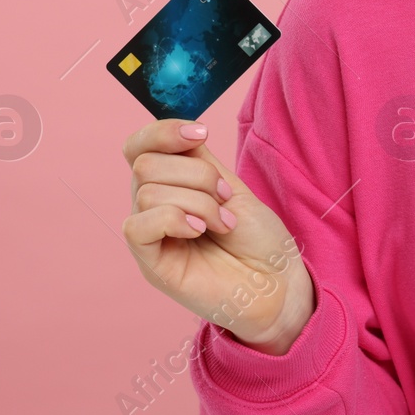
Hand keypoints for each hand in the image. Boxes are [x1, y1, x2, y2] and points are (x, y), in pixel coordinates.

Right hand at [121, 119, 315, 354]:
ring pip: (147, 192)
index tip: (200, 134)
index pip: (138, 147)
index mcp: (170, 184)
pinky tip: (200, 231)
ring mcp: (150, 236)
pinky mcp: (150, 264)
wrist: (277, 282)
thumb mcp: (230, 188)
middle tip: (226, 198)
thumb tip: (181, 132)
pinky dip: (174, 219)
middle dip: (197, 175)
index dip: (162, 132)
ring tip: (223, 223)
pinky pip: (137, 227)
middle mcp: (152, 207)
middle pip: (145, 164)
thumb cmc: (257, 238)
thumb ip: (200, 163)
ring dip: (198, 201)